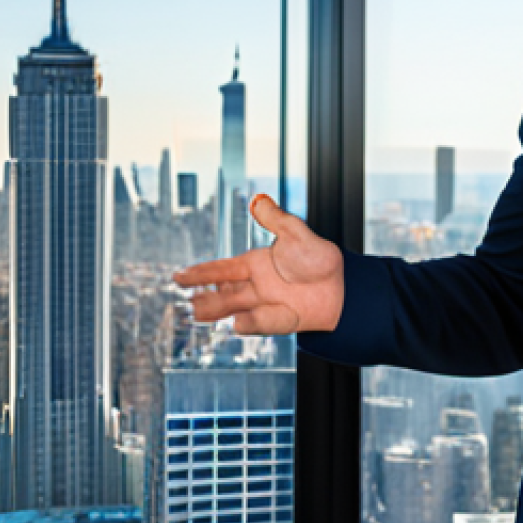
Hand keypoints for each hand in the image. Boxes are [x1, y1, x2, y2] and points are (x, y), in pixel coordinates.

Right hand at [173, 194, 344, 335]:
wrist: (343, 287)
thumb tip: (257, 200)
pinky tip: (237, 322)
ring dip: (217, 311)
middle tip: (187, 300)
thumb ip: (276, 219)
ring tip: (197, 313)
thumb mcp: (296, 234)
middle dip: (205, 297)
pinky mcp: (279, 321)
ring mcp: (265, 305)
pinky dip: (250, 322)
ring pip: (235, 310)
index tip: (180, 276)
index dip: (201, 273)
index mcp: (256, 264)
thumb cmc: (320, 260)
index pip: (222, 269)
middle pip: (224, 293)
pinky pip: (260, 323)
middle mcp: (256, 286)